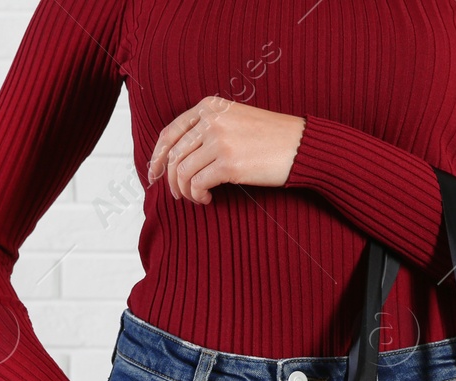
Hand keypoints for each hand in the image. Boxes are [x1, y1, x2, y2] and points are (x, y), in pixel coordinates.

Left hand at [147, 97, 305, 205]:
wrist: (301, 145)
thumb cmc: (272, 137)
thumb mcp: (236, 120)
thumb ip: (208, 128)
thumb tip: (178, 156)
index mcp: (210, 106)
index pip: (170, 133)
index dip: (157, 157)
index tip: (153, 175)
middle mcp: (211, 120)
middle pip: (174, 156)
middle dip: (170, 180)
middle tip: (178, 195)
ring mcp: (219, 141)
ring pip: (182, 172)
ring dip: (186, 192)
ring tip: (197, 198)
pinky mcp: (228, 164)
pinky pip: (197, 185)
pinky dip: (198, 196)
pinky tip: (208, 199)